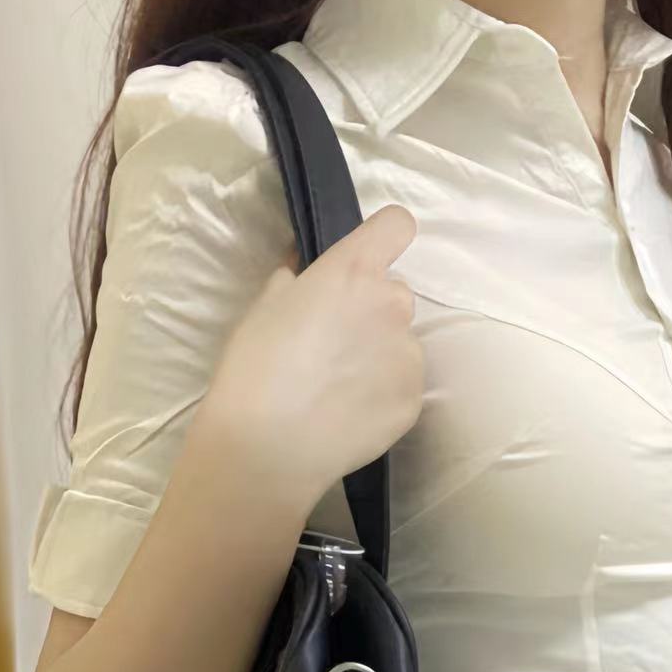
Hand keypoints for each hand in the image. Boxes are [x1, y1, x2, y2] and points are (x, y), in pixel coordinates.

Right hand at [197, 203, 423, 521]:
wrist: (270, 446)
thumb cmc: (257, 367)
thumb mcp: (264, 306)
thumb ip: (296, 278)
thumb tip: (305, 270)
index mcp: (355, 271)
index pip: (397, 226)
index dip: (384, 239)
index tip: (368, 259)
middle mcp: (393, 305)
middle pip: (396, 293)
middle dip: (372, 310)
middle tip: (336, 343)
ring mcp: (409, 355)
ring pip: (401, 342)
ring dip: (380, 355)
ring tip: (340, 387)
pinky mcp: (415, 399)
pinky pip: (404, 384)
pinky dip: (384, 394)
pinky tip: (350, 412)